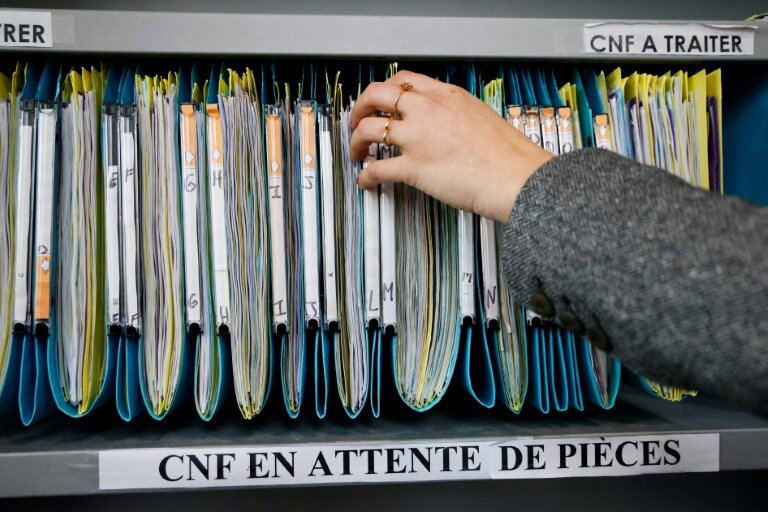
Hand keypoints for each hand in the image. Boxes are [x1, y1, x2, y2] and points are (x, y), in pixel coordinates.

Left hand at [350, 70, 552, 221]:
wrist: (515, 176)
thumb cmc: (507, 154)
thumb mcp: (480, 115)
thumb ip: (456, 113)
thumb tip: (445, 122)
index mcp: (445, 96)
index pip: (402, 81)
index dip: (384, 90)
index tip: (379, 101)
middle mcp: (426, 111)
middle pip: (376, 96)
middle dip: (359, 108)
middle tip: (356, 121)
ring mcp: (417, 138)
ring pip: (368, 129)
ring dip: (355, 141)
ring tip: (356, 152)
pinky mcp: (413, 168)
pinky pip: (376, 169)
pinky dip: (365, 176)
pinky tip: (365, 181)